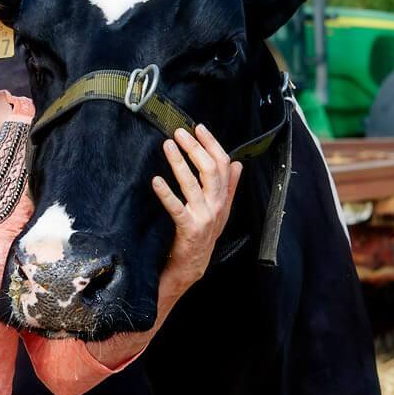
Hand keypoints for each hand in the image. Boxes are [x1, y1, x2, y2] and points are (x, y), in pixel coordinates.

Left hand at [151, 124, 242, 296]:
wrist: (192, 267)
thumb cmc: (203, 236)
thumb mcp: (220, 210)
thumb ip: (228, 187)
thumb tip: (237, 163)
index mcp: (223, 198)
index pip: (223, 164)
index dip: (212, 144)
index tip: (199, 128)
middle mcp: (216, 206)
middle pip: (210, 170)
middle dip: (195, 148)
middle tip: (179, 132)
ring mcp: (204, 218)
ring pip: (193, 184)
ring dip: (180, 163)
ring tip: (168, 145)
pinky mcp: (188, 229)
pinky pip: (176, 208)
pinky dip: (166, 193)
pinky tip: (156, 180)